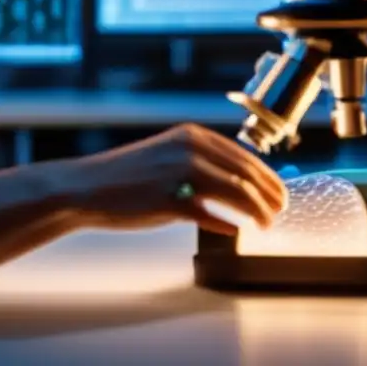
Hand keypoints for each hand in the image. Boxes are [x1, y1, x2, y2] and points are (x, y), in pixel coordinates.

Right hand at [71, 123, 286, 235]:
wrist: (87, 186)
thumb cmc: (127, 175)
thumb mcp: (168, 157)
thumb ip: (201, 166)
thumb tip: (237, 187)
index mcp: (191, 136)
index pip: (244, 157)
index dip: (268, 178)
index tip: (278, 194)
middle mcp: (190, 149)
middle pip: (247, 173)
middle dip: (270, 195)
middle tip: (279, 211)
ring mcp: (180, 173)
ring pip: (237, 192)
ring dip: (258, 211)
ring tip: (266, 225)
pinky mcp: (170, 200)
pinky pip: (209, 215)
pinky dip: (227, 224)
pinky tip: (235, 231)